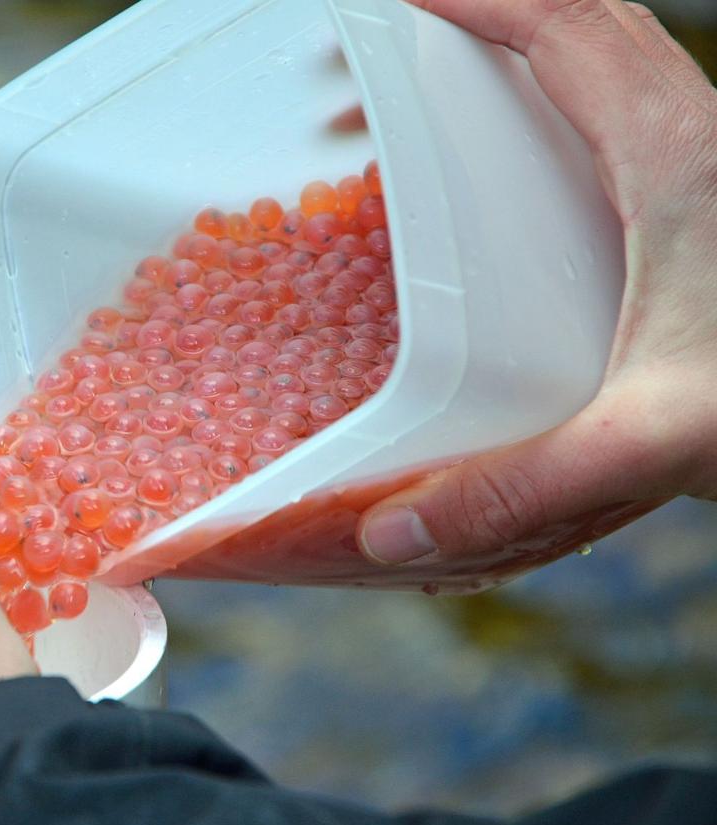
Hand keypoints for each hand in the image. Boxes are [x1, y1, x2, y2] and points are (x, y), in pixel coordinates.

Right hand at [357, 0, 716, 566]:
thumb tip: (394, 528)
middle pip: (579, 25)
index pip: (561, 27)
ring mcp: (705, 161)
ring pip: (606, 65)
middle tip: (383, 70)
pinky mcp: (705, 200)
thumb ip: (522, 486)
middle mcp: (696, 135)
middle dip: (474, 27)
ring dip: (514, 64)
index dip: (471, 0)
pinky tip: (509, 188)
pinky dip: (550, 116)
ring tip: (426, 118)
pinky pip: (618, 118)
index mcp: (675, 156)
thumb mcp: (654, 439)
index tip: (393, 1)